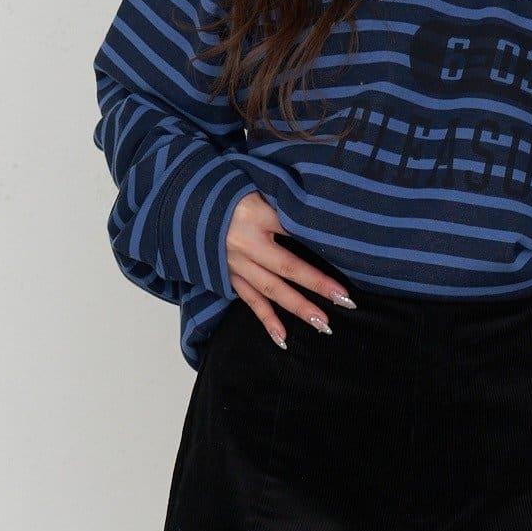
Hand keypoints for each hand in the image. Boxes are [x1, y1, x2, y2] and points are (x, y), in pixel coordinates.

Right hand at [227, 192, 353, 347]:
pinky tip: (283, 339)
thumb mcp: (256, 191)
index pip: (294, 231)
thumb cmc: (227, 195)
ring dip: (298, 308)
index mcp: (255, 216)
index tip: (339, 257)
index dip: (318, 243)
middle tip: (345, 302)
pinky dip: (267, 321)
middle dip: (316, 285)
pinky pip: (251, 302)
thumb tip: (314, 223)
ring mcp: (237, 265)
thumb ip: (281, 208)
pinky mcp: (229, 278)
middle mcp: (246, 244)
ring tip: (323, 325)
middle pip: (287, 267)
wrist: (186, 207)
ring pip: (272, 290)